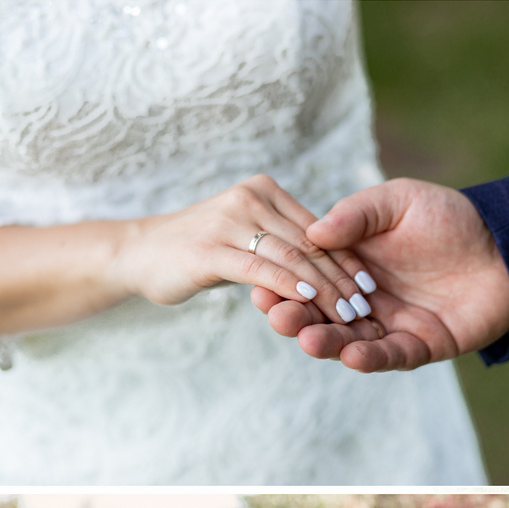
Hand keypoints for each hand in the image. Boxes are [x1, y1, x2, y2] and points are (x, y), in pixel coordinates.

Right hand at [112, 176, 382, 324]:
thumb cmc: (199, 249)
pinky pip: (261, 268)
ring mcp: (229, 221)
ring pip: (292, 257)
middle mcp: (250, 199)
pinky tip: (310, 301)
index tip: (371, 288)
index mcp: (265, 192)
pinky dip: (290, 285)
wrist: (137, 252)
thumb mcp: (246, 237)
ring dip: (325, 289)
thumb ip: (282, 242)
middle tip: (367, 308)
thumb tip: (329, 264)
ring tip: (349, 314)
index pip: (318, 229)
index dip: (348, 260)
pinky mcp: (211, 249)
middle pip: (310, 243)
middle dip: (342, 278)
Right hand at [253, 178, 508, 373]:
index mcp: (350, 265)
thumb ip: (358, 215)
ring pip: (350, 340)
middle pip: (321, 314)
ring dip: (327, 341)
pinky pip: (392, 356)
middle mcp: (364, 300)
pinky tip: (351, 355)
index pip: (307, 279)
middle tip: (277, 315)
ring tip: (307, 338)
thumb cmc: (450, 217)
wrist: (505, 243)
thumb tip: (315, 231)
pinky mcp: (422, 345)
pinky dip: (371, 358)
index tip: (260, 287)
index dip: (283, 285)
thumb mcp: (397, 203)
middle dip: (297, 317)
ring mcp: (391, 325)